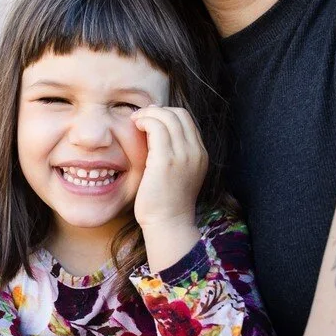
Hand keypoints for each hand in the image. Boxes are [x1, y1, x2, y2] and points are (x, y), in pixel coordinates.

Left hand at [131, 106, 206, 268]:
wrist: (168, 225)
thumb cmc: (166, 203)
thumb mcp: (178, 175)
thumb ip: (174, 154)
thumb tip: (157, 133)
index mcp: (201, 154)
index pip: (187, 120)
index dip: (167, 114)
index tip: (151, 120)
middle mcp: (195, 152)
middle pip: (179, 114)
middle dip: (158, 111)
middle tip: (141, 118)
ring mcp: (183, 155)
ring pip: (167, 116)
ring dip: (148, 114)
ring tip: (136, 122)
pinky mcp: (166, 160)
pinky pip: (156, 127)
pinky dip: (144, 121)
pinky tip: (135, 127)